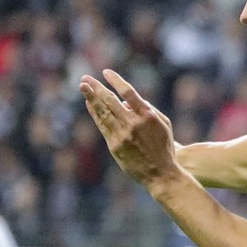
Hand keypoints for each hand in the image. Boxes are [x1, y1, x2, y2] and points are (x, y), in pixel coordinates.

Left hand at [80, 69, 181, 186]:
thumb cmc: (164, 148)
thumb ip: (148, 109)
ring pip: (103, 112)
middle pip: (110, 100)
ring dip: (91, 98)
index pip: (128, 92)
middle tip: (85, 78)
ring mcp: (122, 135)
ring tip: (82, 86)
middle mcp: (133, 124)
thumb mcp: (164, 125)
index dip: (115, 81)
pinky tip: (89, 104)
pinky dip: (94, 113)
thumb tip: (127, 101)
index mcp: (147, 116)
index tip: (106, 72)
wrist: (160, 174)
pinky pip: (102, 125)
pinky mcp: (115, 145)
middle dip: (96, 87)